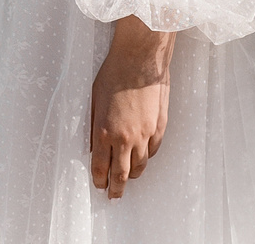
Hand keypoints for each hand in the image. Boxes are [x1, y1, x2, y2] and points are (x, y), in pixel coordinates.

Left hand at [89, 16, 173, 198]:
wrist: (140, 58)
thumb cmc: (114, 74)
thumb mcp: (94, 100)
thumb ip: (95, 126)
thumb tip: (95, 146)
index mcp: (105, 132)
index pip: (100, 168)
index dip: (99, 181)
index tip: (99, 186)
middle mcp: (125, 138)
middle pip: (121, 174)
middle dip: (116, 188)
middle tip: (114, 196)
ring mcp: (144, 134)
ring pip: (140, 165)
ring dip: (133, 174)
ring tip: (129, 178)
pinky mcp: (159, 126)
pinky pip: (153, 150)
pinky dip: (147, 157)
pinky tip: (143, 157)